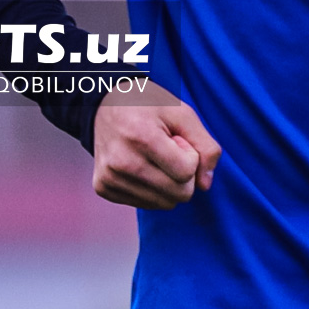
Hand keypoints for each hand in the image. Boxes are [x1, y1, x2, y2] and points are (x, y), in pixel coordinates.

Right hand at [91, 81, 221, 209]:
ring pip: (164, 203)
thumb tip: (205, 185)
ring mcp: (109, 178)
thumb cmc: (150, 106)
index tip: (177, 140)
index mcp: (142, 138)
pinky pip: (146, 204)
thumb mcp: (184, 114)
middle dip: (184, 174)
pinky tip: (142, 166)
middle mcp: (121, 162)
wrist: (106, 104)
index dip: (191, 156)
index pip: (186, 172)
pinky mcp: (103, 188)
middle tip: (168, 149)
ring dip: (169, 182)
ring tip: (154, 157)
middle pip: (178, 194)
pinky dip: (152, 189)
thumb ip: (206, 146)